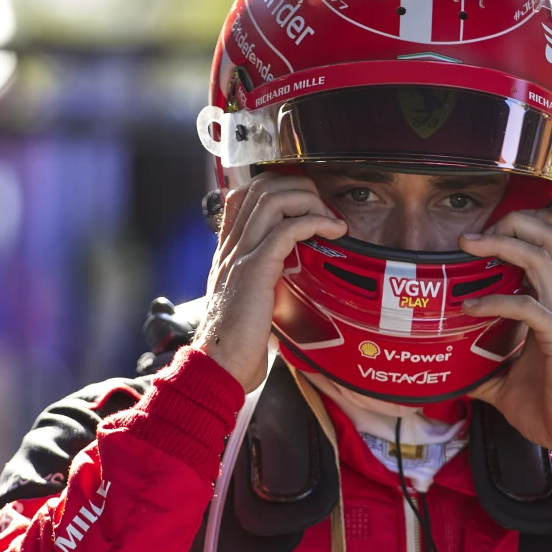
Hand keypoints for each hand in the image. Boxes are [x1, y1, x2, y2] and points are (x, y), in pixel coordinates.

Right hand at [194, 173, 346, 390]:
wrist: (218, 366)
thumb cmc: (237, 345)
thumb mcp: (249, 303)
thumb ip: (264, 283)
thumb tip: (290, 280)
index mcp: (228, 251)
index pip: (243, 195)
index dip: (277, 186)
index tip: (306, 202)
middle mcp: (231, 246)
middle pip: (260, 186)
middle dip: (299, 186)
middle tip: (323, 208)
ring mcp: (240, 255)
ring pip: (272, 198)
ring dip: (309, 199)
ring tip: (330, 218)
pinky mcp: (255, 269)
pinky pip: (287, 228)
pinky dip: (315, 222)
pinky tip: (333, 231)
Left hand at [459, 210, 551, 454]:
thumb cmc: (548, 408)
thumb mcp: (503, 382)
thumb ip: (478, 368)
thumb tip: (442, 371)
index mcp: (551, 304)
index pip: (548, 245)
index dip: (521, 226)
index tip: (478, 232)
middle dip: (515, 221)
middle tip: (473, 232)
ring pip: (543, 258)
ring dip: (504, 244)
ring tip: (470, 245)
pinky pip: (529, 307)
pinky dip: (497, 301)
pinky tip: (470, 307)